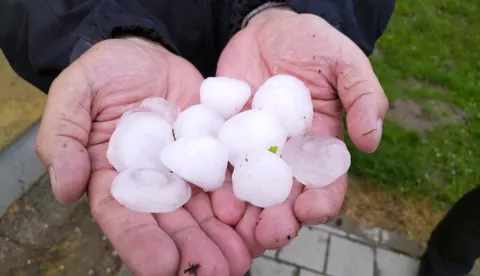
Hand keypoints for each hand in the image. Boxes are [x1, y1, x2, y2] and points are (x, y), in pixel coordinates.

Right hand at [35, 37, 250, 275]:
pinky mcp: (215, 151)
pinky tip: (257, 220)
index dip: (142, 243)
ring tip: (241, 260)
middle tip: (215, 272)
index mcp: (114, 176)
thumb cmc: (105, 71)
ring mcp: (187, 169)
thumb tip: (63, 189)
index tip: (163, 268)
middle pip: (172, 222)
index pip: (124, 217)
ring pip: (204, 210)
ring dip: (223, 237)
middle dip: (192, 250)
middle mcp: (154, 181)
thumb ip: (63, 137)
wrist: (147, 53)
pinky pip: (230, 178)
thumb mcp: (75, 93)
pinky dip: (243, 201)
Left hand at [211, 7, 388, 255]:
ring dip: (244, 211)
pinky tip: (211, 194)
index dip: (321, 201)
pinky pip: (220, 163)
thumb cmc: (311, 43)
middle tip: (268, 232)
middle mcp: (287, 155)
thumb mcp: (344, 62)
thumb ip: (363, 96)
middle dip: (279, 219)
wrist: (266, 28)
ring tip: (234, 221)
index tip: (309, 209)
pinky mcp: (226, 137)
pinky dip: (216, 181)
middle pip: (285, 197)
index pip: (326, 183)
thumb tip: (371, 141)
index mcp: (320, 144)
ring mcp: (254, 148)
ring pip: (250, 189)